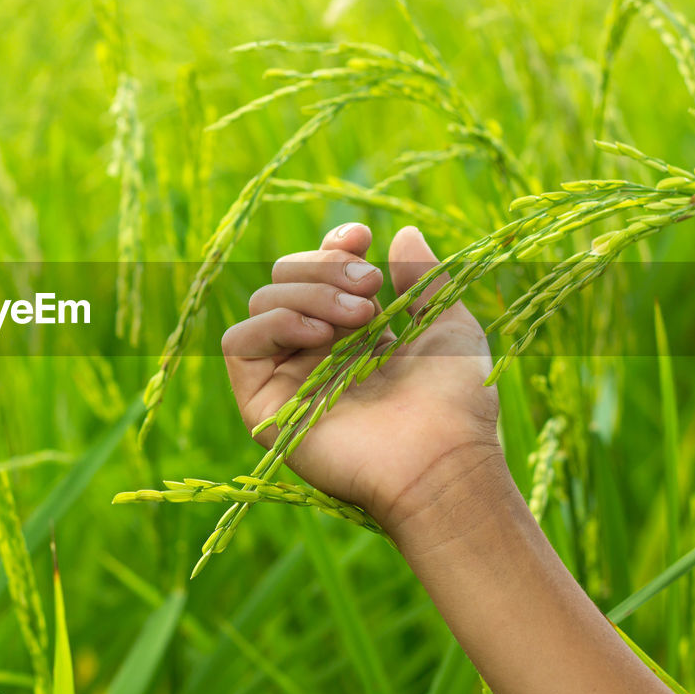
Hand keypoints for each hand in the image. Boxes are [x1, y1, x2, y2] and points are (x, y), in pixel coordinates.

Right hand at [221, 223, 503, 533]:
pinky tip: (318, 335)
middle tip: (370, 290)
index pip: (318, 273)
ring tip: (358, 318)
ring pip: (262, 302)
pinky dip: (273, 324)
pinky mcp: (264, 406)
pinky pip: (239, 343)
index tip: (362, 237)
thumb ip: (422, 277)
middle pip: (285, 278)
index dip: (332, 247)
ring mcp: (288, 378)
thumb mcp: (448, 323)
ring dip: (308, 294)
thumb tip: (401, 233)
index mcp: (355, 333)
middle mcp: (315, 352)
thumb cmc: (455, 403)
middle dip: (324, 267)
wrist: (441, 460)